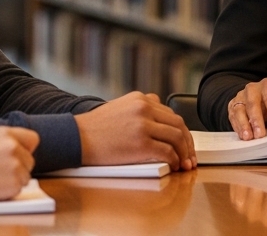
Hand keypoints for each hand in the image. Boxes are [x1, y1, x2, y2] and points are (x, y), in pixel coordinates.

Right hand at [0, 126, 37, 202]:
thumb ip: (5, 144)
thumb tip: (23, 152)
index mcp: (5, 133)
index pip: (32, 139)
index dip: (26, 149)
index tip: (20, 155)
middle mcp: (13, 146)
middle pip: (29, 160)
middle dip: (18, 168)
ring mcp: (15, 165)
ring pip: (25, 176)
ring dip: (12, 180)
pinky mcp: (14, 183)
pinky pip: (18, 189)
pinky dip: (7, 191)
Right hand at [75, 92, 196, 170]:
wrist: (76, 138)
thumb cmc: (95, 128)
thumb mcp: (120, 107)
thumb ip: (140, 108)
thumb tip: (158, 108)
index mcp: (141, 99)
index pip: (171, 114)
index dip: (182, 131)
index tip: (185, 143)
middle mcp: (145, 108)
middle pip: (178, 125)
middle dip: (187, 143)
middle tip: (190, 157)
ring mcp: (143, 125)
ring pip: (176, 138)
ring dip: (184, 153)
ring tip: (184, 164)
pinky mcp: (141, 143)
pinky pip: (167, 152)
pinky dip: (174, 160)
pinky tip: (173, 166)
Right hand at [229, 78, 266, 139]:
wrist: (260, 99)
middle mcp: (252, 89)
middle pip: (253, 103)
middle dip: (256, 120)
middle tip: (260, 135)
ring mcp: (241, 97)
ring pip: (240, 109)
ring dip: (243, 124)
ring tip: (248, 137)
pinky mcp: (233, 106)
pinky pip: (233, 116)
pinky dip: (237, 126)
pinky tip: (242, 135)